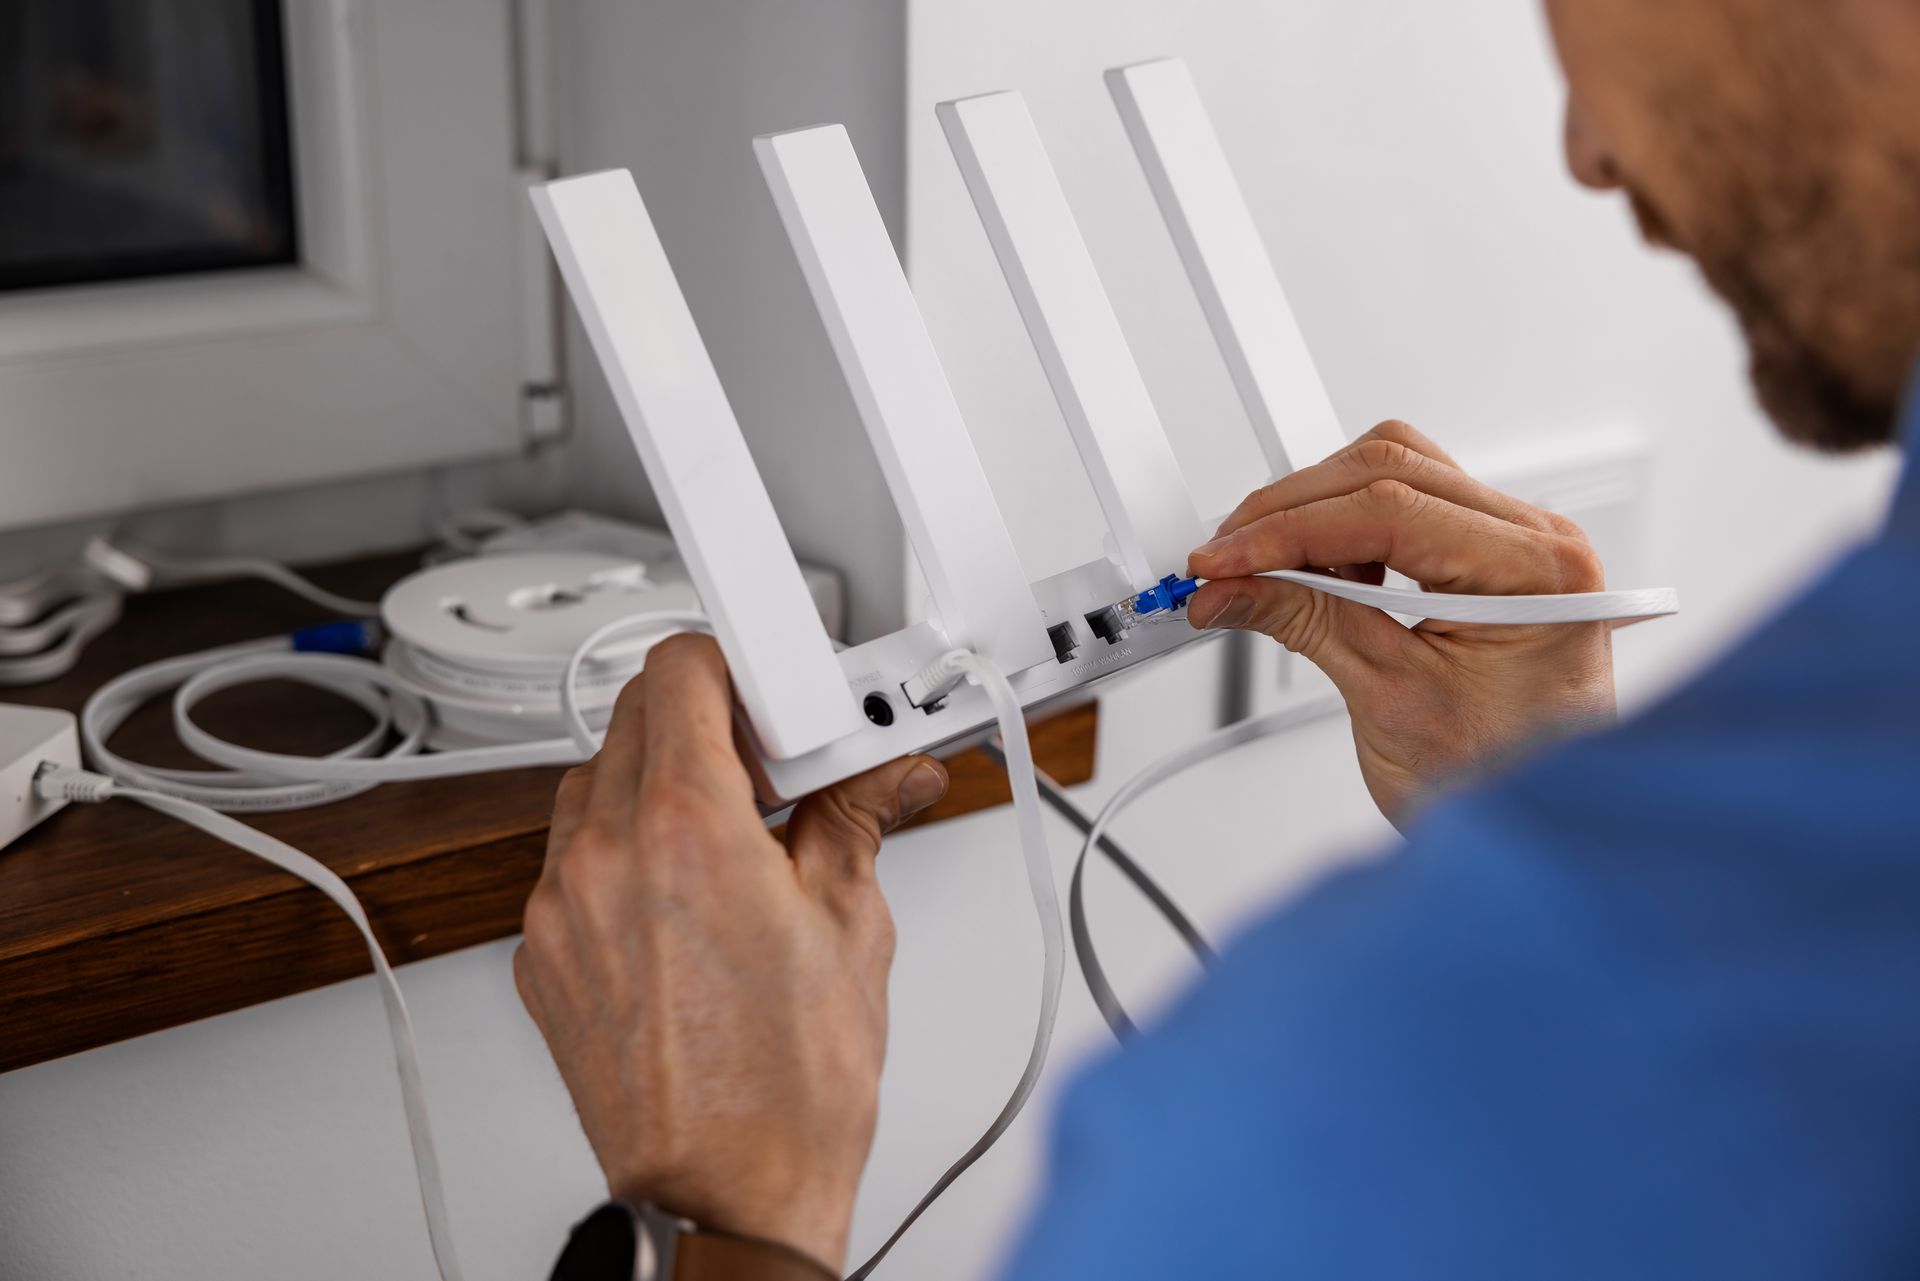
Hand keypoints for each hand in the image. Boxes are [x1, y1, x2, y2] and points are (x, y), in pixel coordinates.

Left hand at [513, 634, 949, 1271]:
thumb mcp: (852, 928)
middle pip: (635, 714)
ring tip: (731, 829)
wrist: (725, 1196)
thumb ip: (856, 818)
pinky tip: (684, 892)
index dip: (740, 667)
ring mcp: (561, 907)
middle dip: (708, 716)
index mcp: (689, 831)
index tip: (779, 697)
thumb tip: (886, 774)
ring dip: (657, 777)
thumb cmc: (787, 1093)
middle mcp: (607, 857)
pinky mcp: (542, 954)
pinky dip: (621, 844)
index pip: (682, 671)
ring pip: (593, 780)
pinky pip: (569, 855)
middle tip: (773, 761)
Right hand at [1188, 420, 1615, 823]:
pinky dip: (1351, 530)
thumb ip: (1306, 622)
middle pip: (1392, 469)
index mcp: (1534, 572)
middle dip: (1294, 509)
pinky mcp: (1490, 560)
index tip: (1225, 559)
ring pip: (1399, 473)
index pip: (1387, 510)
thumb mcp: (1389, 700)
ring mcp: (1516, 546)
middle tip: (1228, 560)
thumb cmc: (1502, 779)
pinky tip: (1322, 575)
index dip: (1289, 529)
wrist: (1542, 828)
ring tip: (1271, 569)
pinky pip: (1411, 507)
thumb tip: (1233, 586)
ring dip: (1322, 511)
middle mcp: (1535, 542)